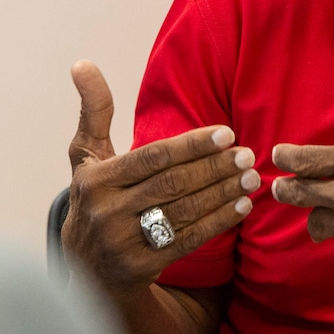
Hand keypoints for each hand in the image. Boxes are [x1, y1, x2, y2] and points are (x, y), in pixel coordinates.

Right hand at [63, 60, 261, 292]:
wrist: (84, 270)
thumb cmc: (95, 198)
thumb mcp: (86, 157)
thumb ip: (94, 112)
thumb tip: (82, 63)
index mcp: (96, 180)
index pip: (153, 158)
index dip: (192, 145)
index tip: (227, 133)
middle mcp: (105, 212)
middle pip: (172, 184)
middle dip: (214, 168)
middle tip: (247, 154)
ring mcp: (121, 243)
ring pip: (183, 212)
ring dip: (223, 193)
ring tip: (251, 177)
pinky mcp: (139, 268)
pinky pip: (187, 240)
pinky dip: (218, 221)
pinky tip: (242, 205)